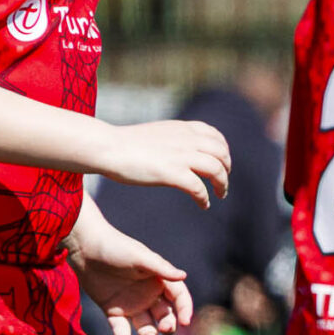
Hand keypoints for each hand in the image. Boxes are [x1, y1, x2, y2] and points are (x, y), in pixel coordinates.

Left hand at [70, 219, 193, 334]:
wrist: (84, 247)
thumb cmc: (116, 247)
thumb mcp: (140, 256)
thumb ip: (160, 268)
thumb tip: (183, 276)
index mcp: (159, 279)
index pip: (179, 297)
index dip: (185, 309)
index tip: (185, 321)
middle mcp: (149, 294)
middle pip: (165, 314)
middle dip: (168, 324)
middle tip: (165, 329)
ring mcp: (131, 304)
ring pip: (145, 324)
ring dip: (149, 333)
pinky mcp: (112, 310)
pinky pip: (120, 328)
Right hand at [100, 119, 232, 205]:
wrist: (107, 147)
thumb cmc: (124, 144)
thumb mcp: (155, 134)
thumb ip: (172, 139)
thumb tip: (178, 149)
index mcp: (181, 129)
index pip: (214, 135)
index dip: (223, 150)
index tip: (222, 162)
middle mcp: (186, 140)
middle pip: (221, 153)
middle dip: (226, 168)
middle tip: (222, 182)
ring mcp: (180, 156)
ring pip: (216, 170)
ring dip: (222, 184)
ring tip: (219, 195)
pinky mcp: (172, 173)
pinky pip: (199, 188)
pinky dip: (204, 198)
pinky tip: (203, 205)